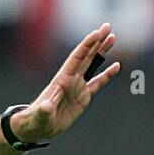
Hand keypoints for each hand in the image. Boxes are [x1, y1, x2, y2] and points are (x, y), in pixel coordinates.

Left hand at [11, 23, 120, 144]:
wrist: (39, 127)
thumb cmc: (36, 120)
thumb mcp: (41, 115)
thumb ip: (44, 110)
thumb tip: (46, 106)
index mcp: (62, 80)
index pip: (76, 58)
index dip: (86, 45)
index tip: (97, 33)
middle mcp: (71, 80)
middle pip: (86, 56)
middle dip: (97, 41)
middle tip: (107, 27)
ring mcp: (78, 87)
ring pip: (92, 65)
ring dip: (102, 52)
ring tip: (113, 38)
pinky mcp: (83, 97)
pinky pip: (97, 83)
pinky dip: (107, 75)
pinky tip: (116, 66)